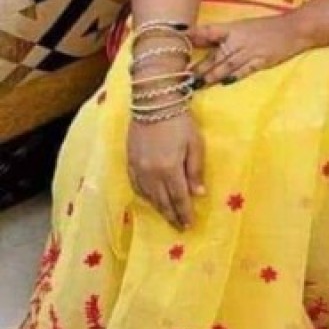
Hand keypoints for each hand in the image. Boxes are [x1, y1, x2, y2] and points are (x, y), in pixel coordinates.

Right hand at [127, 112, 204, 229]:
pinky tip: (151, 200)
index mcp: (169, 169)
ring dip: (159, 208)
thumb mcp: (195, 145)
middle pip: (162, 201)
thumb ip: (195, 171)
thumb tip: (199, 195)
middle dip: (172, 215)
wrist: (153, 101)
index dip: (184, 213)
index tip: (189, 225)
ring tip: (168, 217)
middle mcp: (151, 173)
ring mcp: (137, 168)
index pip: (178, 198)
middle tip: (180, 227)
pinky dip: (145, 196)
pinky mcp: (129, 160)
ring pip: (148, 196)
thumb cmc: (180, 121)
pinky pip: (136, 185)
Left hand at [189, 15, 309, 85]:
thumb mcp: (241, 27)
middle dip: (198, 66)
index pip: (207, 31)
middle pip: (214, 55)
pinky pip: (245, 70)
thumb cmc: (264, 28)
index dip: (191, 35)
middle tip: (183, 76)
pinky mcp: (261, 62)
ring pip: (227, 65)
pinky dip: (235, 76)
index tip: (175, 41)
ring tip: (198, 84)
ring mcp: (249, 52)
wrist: (292, 30)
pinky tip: (225, 83)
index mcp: (231, 29)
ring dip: (212, 75)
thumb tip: (196, 40)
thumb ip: (220, 35)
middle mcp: (237, 40)